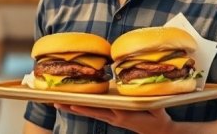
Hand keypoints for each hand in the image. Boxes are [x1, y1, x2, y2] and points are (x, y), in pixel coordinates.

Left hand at [54, 104, 173, 133]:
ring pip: (90, 112)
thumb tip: (142, 86)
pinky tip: (73, 105)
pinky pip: (95, 112)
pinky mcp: (113, 117)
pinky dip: (83, 108)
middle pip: (90, 111)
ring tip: (57, 103)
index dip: (86, 106)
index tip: (72, 102)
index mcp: (122, 113)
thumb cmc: (159, 117)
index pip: (101, 108)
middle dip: (72, 106)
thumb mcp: (156, 107)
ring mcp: (112, 118)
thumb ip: (147, 98)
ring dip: (73, 108)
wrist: (161, 131)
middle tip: (56, 102)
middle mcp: (114, 116)